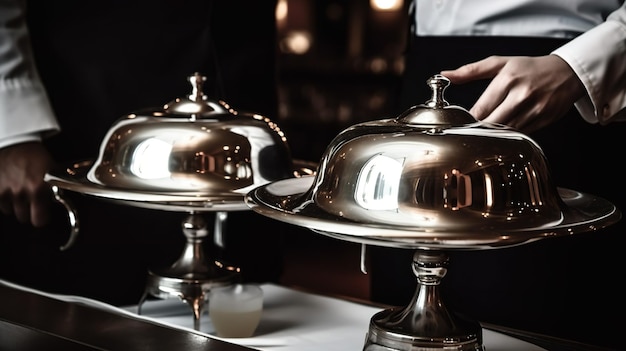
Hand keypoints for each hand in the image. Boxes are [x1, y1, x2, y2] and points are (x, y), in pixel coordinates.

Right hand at [0, 142, 55, 226]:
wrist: (15, 143)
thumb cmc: (35, 156)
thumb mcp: (52, 173)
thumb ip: (54, 191)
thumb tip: (56, 204)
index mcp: (38, 189)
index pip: (39, 220)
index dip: (41, 218)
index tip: (42, 214)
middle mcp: (21, 192)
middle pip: (23, 217)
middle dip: (28, 211)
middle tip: (31, 200)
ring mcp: (4, 191)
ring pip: (10, 211)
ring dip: (14, 204)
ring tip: (19, 190)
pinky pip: (0, 203)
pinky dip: (3, 198)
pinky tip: (9, 188)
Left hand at [440, 55, 585, 132]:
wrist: (567, 73)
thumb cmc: (529, 68)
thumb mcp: (500, 63)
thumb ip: (471, 70)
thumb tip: (445, 74)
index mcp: (508, 79)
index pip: (480, 109)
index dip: (468, 119)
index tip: (461, 122)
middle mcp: (521, 95)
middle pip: (491, 123)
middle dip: (479, 129)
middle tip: (471, 131)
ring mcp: (534, 109)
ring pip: (506, 132)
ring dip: (494, 135)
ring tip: (487, 132)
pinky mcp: (544, 121)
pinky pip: (520, 135)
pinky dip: (510, 136)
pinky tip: (505, 132)